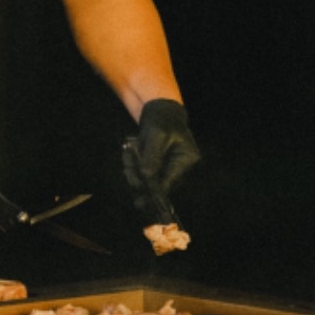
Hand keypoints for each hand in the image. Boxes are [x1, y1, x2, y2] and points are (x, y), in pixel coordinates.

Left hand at [122, 99, 200, 221]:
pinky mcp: (160, 166)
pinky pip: (145, 174)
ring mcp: (171, 167)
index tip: (141, 203)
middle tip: (128, 167)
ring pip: (149, 180)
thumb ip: (152, 157)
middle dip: (140, 178)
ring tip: (128, 154)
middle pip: (159, 184)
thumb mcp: (156, 135)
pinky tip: (130, 154)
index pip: (169, 182)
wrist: (160, 111)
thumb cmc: (161, 120)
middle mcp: (181, 167)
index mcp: (186, 159)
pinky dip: (134, 166)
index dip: (154, 193)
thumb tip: (146, 178)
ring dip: (134, 171)